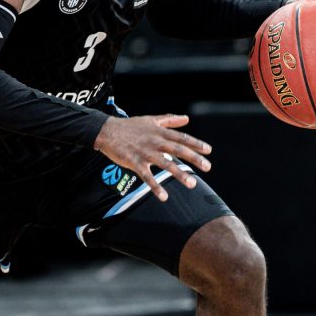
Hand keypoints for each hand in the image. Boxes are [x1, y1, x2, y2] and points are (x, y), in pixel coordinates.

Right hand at [93, 114, 211, 201]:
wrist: (107, 131)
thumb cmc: (130, 126)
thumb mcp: (151, 120)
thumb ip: (169, 120)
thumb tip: (186, 118)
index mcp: (159, 132)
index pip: (181, 138)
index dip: (195, 144)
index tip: (208, 151)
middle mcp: (155, 141)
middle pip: (178, 150)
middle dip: (194, 158)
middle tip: (207, 167)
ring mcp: (145, 152)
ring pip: (165, 164)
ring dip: (179, 174)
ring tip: (192, 184)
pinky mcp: (134, 162)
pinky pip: (147, 176)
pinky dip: (155, 186)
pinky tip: (164, 196)